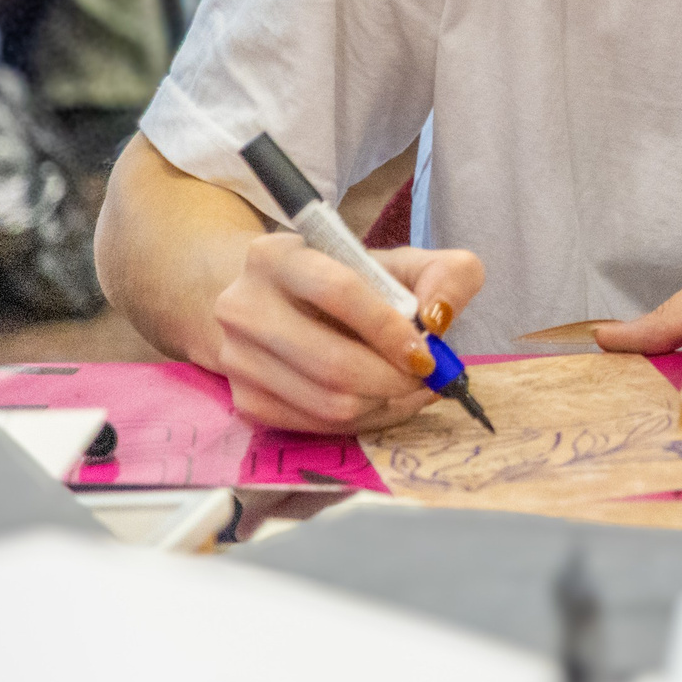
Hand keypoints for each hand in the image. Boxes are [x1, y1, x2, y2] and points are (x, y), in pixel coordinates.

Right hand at [211, 234, 483, 432]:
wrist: (281, 304)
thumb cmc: (351, 281)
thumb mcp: (403, 263)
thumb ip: (444, 275)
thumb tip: (437, 318)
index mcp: (277, 256)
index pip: (338, 292)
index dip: (389, 329)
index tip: (426, 352)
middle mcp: (243, 306)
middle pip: (331, 361)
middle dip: (393, 378)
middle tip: (425, 377)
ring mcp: (237, 357)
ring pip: (327, 401)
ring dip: (383, 403)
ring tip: (410, 388)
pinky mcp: (244, 399)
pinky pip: (315, 425)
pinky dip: (363, 420)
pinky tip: (382, 401)